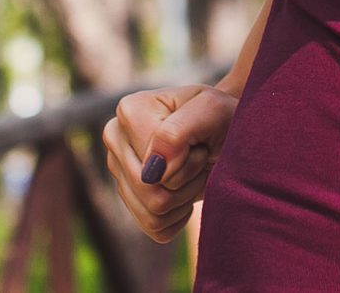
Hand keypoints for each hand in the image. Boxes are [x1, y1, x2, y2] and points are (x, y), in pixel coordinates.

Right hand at [99, 80, 238, 244]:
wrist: (224, 130)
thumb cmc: (219, 117)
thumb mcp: (212, 111)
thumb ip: (178, 132)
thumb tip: (152, 171)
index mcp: (128, 112)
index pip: (155, 166)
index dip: (189, 161)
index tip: (201, 141)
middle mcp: (115, 139)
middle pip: (149, 193)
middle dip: (187, 182)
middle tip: (202, 159)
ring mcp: (118, 170)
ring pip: (151, 214)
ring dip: (185, 199)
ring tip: (195, 172)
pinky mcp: (129, 198)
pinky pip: (154, 228)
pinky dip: (178, 216)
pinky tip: (187, 190)